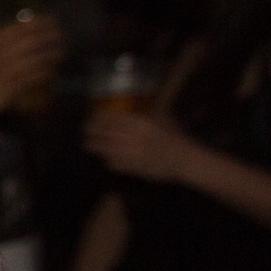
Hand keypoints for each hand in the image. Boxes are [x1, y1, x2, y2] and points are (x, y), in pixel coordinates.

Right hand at [0, 13, 63, 124]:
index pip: (25, 25)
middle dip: (53, 36)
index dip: (43, 22)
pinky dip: (47, 72)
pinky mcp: (15, 85)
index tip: (53, 21)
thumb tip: (22, 35)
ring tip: (61, 54)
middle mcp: (3, 52)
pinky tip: (51, 71)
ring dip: (54, 55)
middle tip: (62, 37)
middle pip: (36, 39)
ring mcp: (10, 69)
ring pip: (40, 57)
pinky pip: (37, 76)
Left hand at [84, 109, 200, 183]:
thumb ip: (148, 112)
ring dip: (95, 146)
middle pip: (106, 133)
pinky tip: (103, 157)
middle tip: (85, 130)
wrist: (184, 160)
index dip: (99, 118)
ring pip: (106, 149)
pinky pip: (113, 163)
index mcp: (143, 123)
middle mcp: (135, 137)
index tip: (92, 116)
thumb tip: (134, 103)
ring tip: (87, 144)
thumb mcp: (163, 119)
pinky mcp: (133, 168)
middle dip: (92, 132)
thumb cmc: (174, 138)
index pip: (114, 118)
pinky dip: (106, 160)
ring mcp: (133, 154)